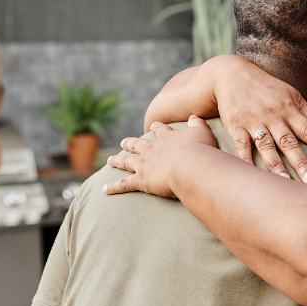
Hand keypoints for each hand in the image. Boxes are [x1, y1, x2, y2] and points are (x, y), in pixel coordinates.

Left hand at [103, 118, 218, 197]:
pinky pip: (124, 185)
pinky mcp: (141, 181)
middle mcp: (152, 150)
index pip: (160, 130)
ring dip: (118, 160)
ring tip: (110, 160)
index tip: (153, 126)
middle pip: (137, 144)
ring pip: (127, 161)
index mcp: (167, 139)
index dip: (157, 128)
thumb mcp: (202, 133)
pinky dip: (114, 187)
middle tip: (123, 142)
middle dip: (130, 143)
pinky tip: (104, 189)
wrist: (191, 167)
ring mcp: (144, 165)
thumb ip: (197, 124)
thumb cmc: (200, 151)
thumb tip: (194, 116)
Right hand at [211, 56, 306, 182]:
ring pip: (267, 146)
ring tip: (285, 182)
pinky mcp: (236, 127)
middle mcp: (273, 116)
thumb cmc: (268, 88)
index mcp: (290, 109)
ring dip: (276, 165)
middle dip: (300, 161)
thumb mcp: (293, 96)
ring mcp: (254, 122)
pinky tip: (253, 174)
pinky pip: (241, 146)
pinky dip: (246, 160)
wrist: (232, 75)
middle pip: (289, 142)